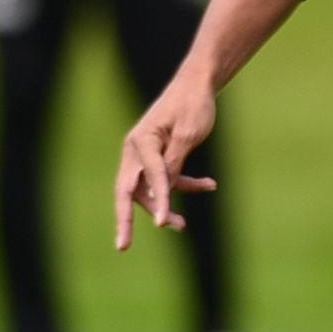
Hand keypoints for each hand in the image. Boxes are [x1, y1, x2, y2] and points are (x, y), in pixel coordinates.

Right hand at [116, 73, 219, 248]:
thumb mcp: (189, 135)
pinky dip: (183, 184)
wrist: (197, 85)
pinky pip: (164, 178)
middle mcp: (136, 149)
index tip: (163, 223)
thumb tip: (162, 192)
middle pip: (128, 191)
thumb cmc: (193, 106)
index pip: (150, 177)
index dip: (158, 201)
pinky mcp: (157, 156)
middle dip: (126, 219)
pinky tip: (209, 184)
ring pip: (148, 189)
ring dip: (164, 205)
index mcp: (141, 141)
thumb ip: (173, 164)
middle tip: (123, 246)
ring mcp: (144, 154)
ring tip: (182, 225)